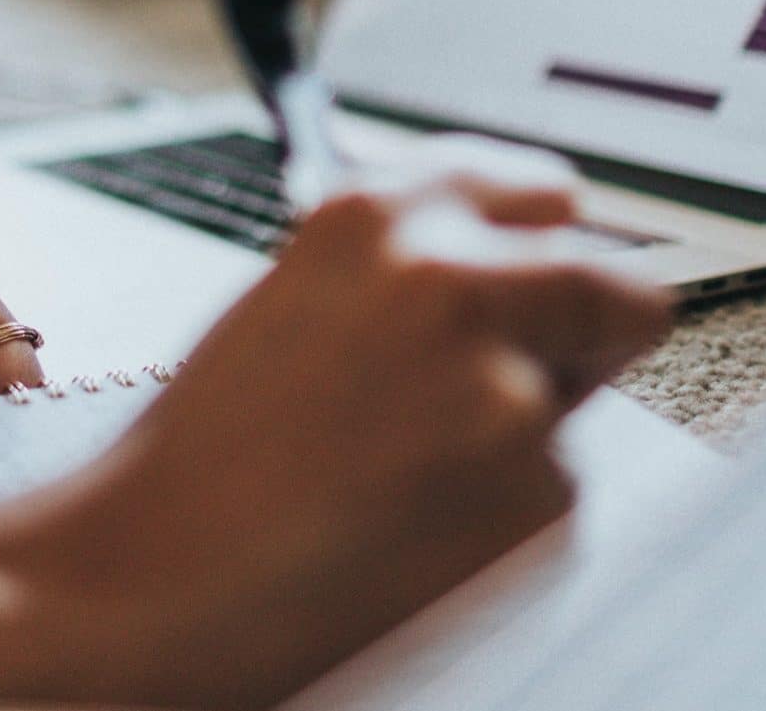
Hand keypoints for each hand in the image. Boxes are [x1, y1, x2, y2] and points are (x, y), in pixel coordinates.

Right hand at [0, 135, 670, 706]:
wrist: (150, 575)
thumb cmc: (201, 455)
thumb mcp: (296, 296)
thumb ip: (406, 264)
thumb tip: (507, 267)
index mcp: (377, 212)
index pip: (544, 190)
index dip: (550, 243)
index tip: (552, 267)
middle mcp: (452, 274)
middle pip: (615, 282)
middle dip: (585, 330)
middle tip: (521, 376)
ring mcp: (503, 381)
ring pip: (582, 397)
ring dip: (530, 425)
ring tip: (413, 467)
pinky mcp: (534, 488)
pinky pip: (558, 488)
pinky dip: (507, 509)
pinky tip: (414, 522)